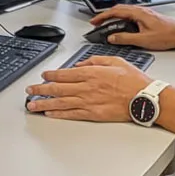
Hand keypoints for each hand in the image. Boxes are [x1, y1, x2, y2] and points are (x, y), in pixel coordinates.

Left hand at [25, 57, 153, 121]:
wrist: (145, 98)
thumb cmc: (133, 80)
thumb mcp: (114, 61)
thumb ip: (95, 60)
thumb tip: (81, 64)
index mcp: (91, 73)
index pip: (64, 74)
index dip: (51, 75)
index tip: (42, 76)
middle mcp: (86, 87)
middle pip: (58, 88)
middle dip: (41, 89)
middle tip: (30, 91)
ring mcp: (88, 102)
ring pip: (61, 103)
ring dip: (44, 104)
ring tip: (32, 105)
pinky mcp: (93, 114)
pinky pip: (72, 114)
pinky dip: (59, 114)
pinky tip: (50, 114)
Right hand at [90, 4, 174, 50]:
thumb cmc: (166, 36)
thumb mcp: (143, 40)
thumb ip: (126, 38)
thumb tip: (112, 37)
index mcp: (138, 13)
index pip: (115, 11)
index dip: (102, 16)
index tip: (94, 21)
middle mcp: (141, 10)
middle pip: (118, 9)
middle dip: (106, 15)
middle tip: (97, 22)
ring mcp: (144, 13)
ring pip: (124, 10)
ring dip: (113, 16)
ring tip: (106, 23)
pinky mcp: (147, 16)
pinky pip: (130, 14)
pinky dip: (121, 17)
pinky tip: (121, 24)